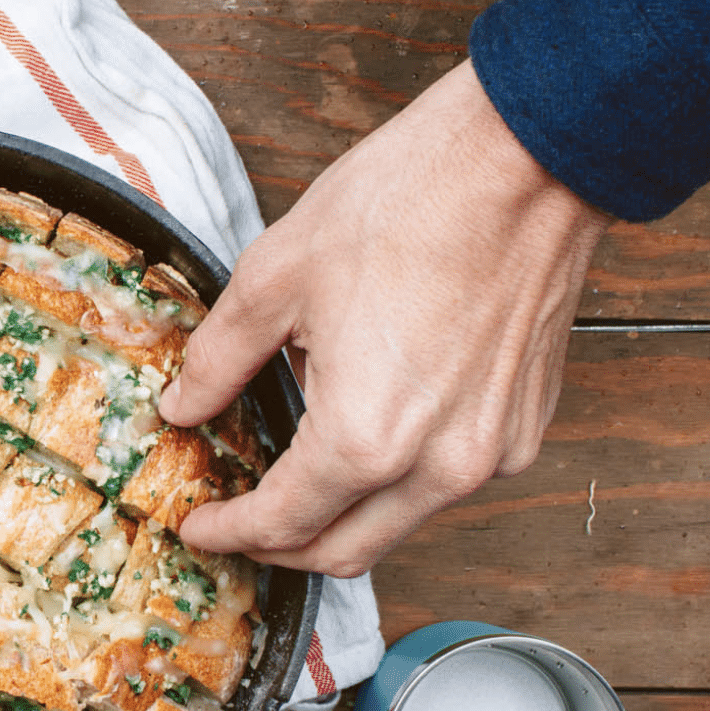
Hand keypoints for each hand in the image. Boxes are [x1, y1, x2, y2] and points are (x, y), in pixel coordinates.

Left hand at [160, 60, 607, 576]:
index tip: (200, 526)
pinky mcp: (522, 428)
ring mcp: (489, 452)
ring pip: (396, 524)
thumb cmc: (411, 203)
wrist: (526, 159)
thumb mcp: (275, 278)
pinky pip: (443, 484)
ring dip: (338, 514)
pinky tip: (363, 432)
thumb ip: (217, 360)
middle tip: (238, 522)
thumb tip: (183, 407)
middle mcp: (437, 466)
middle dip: (280, 547)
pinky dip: (394, 480)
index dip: (230, 533)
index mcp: (365, 437)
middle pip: (343, 551)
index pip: (282, 523)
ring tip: (294, 468)